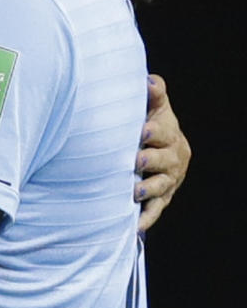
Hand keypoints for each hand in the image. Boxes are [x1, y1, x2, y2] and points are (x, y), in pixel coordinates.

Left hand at [135, 74, 190, 229]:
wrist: (161, 147)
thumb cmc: (150, 123)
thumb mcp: (154, 107)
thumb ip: (153, 93)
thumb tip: (148, 80)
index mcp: (168, 132)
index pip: (163, 130)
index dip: (153, 131)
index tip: (142, 131)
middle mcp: (173, 156)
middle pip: (163, 159)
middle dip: (150, 159)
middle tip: (137, 160)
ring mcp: (169, 178)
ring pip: (161, 185)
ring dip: (148, 188)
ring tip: (135, 191)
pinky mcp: (163, 197)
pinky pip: (156, 209)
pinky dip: (146, 218)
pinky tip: (135, 227)